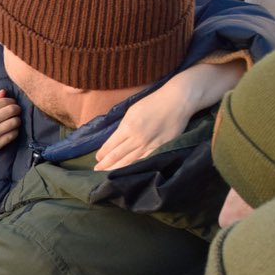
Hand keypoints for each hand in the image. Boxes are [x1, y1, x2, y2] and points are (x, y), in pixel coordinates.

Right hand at [0, 89, 20, 162]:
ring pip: (14, 122)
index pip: (5, 101)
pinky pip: (12, 135)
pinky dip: (15, 131)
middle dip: (17, 109)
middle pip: (12, 111)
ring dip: (17, 120)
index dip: (11, 101)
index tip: (12, 103)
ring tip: (14, 120)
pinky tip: (11, 130)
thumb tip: (4, 92)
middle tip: (16, 110)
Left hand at [96, 60, 244, 170]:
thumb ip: (123, 127)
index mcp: (128, 127)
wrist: (178, 101)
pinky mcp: (160, 147)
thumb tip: (115, 139)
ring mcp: (149, 145)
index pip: (110, 146)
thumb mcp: (132, 111)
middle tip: (97, 170)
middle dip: (105, 164)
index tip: (97, 159)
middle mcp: (136, 138)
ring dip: (116, 168)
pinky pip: (144, 160)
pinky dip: (134, 167)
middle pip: (117, 156)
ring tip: (107, 173)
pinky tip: (128, 172)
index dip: (102, 154)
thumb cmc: (154, 102)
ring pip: (129, 161)